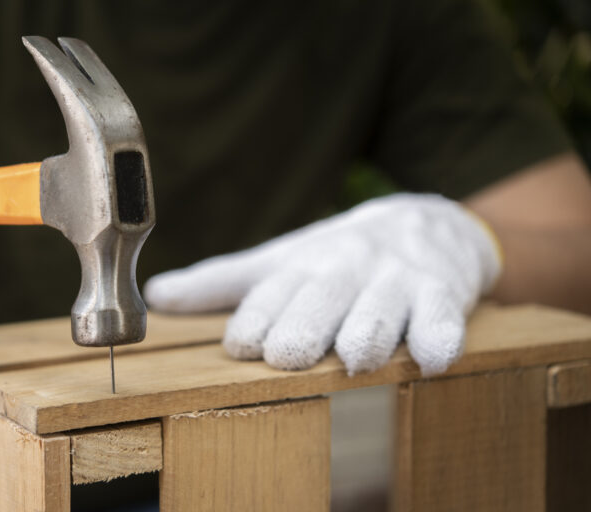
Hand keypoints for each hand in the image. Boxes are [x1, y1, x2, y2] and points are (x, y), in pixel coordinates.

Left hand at [145, 194, 500, 374]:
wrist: (425, 221)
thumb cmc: (337, 256)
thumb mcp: (279, 262)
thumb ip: (220, 282)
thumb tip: (153, 295)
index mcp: (301, 266)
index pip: (273, 293)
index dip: (257, 319)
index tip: (241, 346)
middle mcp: (345, 270)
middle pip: (322, 299)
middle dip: (306, 327)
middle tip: (288, 355)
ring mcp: (395, 280)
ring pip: (380, 309)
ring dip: (369, 332)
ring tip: (356, 359)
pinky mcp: (443, 292)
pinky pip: (443, 316)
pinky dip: (440, 336)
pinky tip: (434, 358)